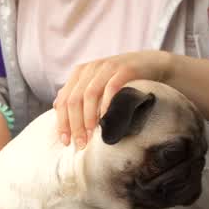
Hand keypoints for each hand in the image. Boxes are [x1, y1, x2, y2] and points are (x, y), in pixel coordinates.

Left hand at [54, 51, 171, 148]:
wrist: (152, 64)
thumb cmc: (121, 79)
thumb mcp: (96, 83)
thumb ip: (77, 93)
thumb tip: (56, 107)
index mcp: (80, 73)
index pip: (64, 100)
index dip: (62, 122)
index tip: (65, 141)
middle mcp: (91, 68)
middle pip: (74, 99)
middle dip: (75, 124)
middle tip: (80, 143)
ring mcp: (107, 67)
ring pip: (90, 94)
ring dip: (88, 118)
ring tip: (91, 135)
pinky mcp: (124, 70)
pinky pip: (111, 87)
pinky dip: (106, 104)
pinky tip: (106, 119)